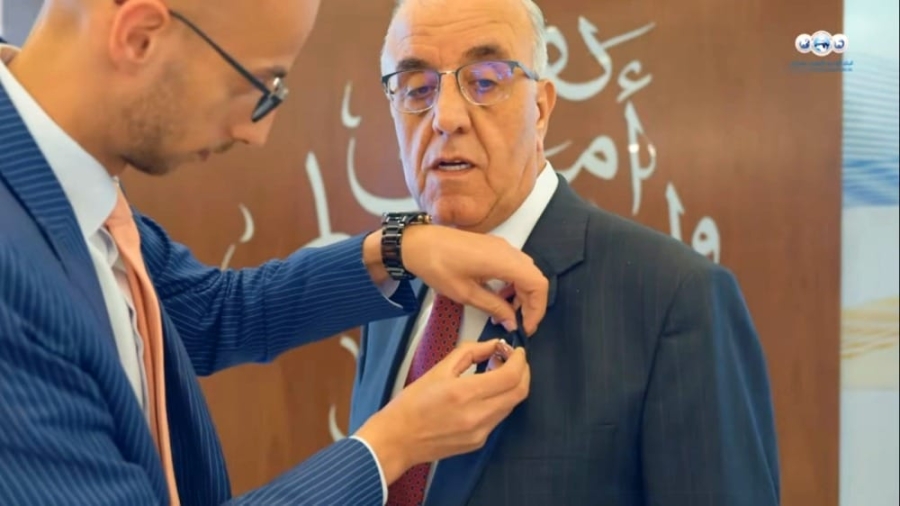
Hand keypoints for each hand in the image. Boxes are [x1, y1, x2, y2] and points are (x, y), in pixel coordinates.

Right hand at [354, 340, 529, 483]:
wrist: (398, 439)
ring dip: (511, 387)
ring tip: (496, 373)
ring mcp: (480, 432)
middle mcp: (478, 415)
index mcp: (465, 393)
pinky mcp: (478, 442)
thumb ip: (470, 352)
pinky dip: (499, 401)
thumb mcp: (438, 369)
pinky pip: (498, 418)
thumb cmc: (412, 403)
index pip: (511, 376)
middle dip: (523, 372)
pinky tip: (485, 393)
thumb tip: (493, 345)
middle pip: (519, 392)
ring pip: (511, 405)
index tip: (516, 350)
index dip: (519, 360)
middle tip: (513, 359)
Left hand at [402, 225, 547, 334]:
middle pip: (535, 278)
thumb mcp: (466, 294)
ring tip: (507, 313)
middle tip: (519, 323)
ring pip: (525, 271)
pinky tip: (499, 296)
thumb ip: (494, 308)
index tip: (527, 327)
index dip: (537, 308)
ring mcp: (501, 246)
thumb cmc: (438, 266)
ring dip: (522, 293)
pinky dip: (513, 283)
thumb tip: (512, 323)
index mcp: (504, 261)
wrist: (418, 243)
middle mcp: (508, 250)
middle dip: (531, 303)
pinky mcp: (493, 247)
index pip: (537, 284)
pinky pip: (514, 265)